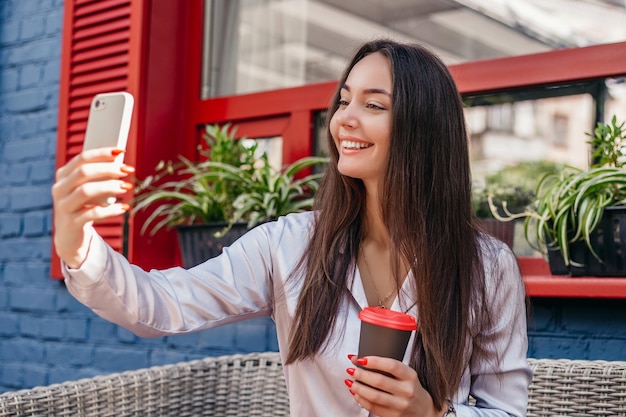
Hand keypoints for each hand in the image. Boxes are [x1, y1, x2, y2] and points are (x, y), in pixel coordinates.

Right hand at [51, 147, 133, 267]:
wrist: (70, 236)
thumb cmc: (84, 206)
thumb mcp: (87, 189)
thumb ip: (98, 176)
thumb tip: (121, 162)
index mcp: (63, 176)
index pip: (82, 158)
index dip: (102, 153)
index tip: (121, 151)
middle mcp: (59, 189)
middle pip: (84, 172)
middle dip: (108, 169)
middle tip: (128, 170)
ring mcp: (64, 206)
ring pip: (86, 191)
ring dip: (110, 187)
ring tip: (127, 187)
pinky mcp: (72, 223)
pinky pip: (93, 213)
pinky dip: (111, 210)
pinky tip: (124, 207)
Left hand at [345, 355, 440, 416]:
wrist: (423, 410)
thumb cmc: (410, 387)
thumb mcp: (405, 374)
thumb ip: (385, 366)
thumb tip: (358, 359)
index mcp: (410, 376)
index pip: (391, 365)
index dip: (374, 361)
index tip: (361, 359)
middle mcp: (407, 391)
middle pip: (380, 381)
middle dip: (361, 374)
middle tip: (351, 369)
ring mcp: (400, 405)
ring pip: (374, 396)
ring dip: (358, 388)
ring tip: (349, 381)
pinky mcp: (393, 416)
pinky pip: (373, 408)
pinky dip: (361, 399)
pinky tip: (356, 393)